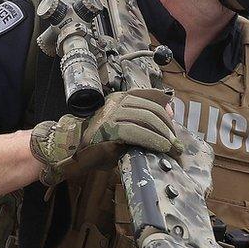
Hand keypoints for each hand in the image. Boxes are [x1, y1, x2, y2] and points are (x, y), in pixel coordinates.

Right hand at [30, 88, 182, 185]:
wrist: (72, 152)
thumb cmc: (98, 143)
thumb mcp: (122, 129)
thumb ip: (140, 123)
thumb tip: (167, 118)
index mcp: (118, 98)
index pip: (148, 96)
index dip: (164, 107)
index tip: (173, 119)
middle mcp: (115, 103)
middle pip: (151, 109)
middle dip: (167, 127)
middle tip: (176, 144)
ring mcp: (111, 115)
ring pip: (146, 119)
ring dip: (163, 135)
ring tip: (172, 148)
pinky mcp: (109, 129)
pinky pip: (137, 132)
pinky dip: (153, 140)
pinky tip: (161, 148)